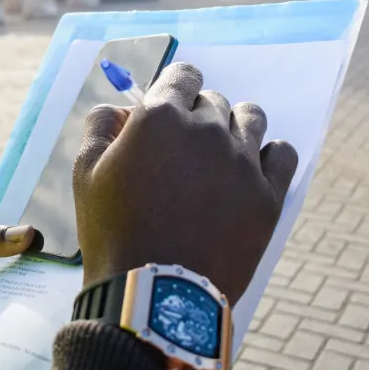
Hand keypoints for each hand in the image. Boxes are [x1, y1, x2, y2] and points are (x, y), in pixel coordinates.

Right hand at [72, 62, 297, 302]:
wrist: (156, 295)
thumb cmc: (113, 232)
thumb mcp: (86, 174)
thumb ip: (99, 127)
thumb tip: (119, 107)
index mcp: (160, 117)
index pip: (184, 75)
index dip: (176, 88)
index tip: (171, 107)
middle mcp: (206, 130)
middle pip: (214, 100)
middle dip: (198, 115)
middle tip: (183, 151)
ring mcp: (242, 162)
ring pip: (251, 117)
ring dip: (235, 126)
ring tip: (219, 156)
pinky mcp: (267, 195)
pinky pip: (282, 153)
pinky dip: (269, 154)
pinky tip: (251, 170)